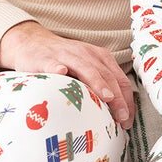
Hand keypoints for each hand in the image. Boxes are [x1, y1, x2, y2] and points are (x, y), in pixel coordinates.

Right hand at [0, 20, 134, 128]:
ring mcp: (66, 55)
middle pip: (107, 76)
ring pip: (85, 68)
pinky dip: (58, 68)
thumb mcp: (86, 68)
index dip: (127, 99)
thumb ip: (99, 85)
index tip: (128, 119)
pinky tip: (61, 73)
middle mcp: (87, 55)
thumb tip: (116, 114)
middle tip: (122, 117)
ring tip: (107, 97)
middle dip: (117, 98)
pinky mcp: (45, 59)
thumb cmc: (63, 61)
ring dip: (97, 82)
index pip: (119, 79)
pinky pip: (53, 64)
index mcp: (100, 58)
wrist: (32, 42)